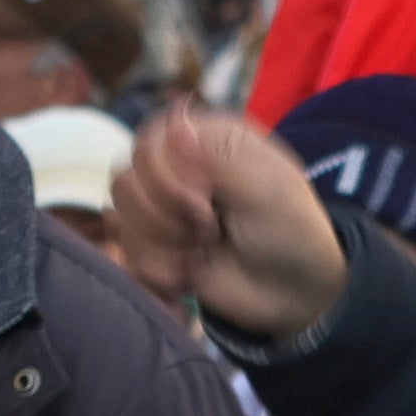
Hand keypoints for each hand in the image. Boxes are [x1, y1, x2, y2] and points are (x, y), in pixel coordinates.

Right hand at [112, 99, 353, 340]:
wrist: (296, 292)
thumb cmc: (291, 229)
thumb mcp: (266, 187)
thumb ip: (217, 156)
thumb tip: (175, 123)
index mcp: (203, 139)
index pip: (148, 145)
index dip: (166, 180)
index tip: (207, 203)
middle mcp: (176, 169)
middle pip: (125, 181)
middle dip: (165, 216)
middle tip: (210, 230)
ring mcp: (163, 210)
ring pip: (120, 220)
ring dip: (164, 245)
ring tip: (204, 250)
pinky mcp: (158, 249)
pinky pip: (127, 256)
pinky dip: (160, 271)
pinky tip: (192, 272)